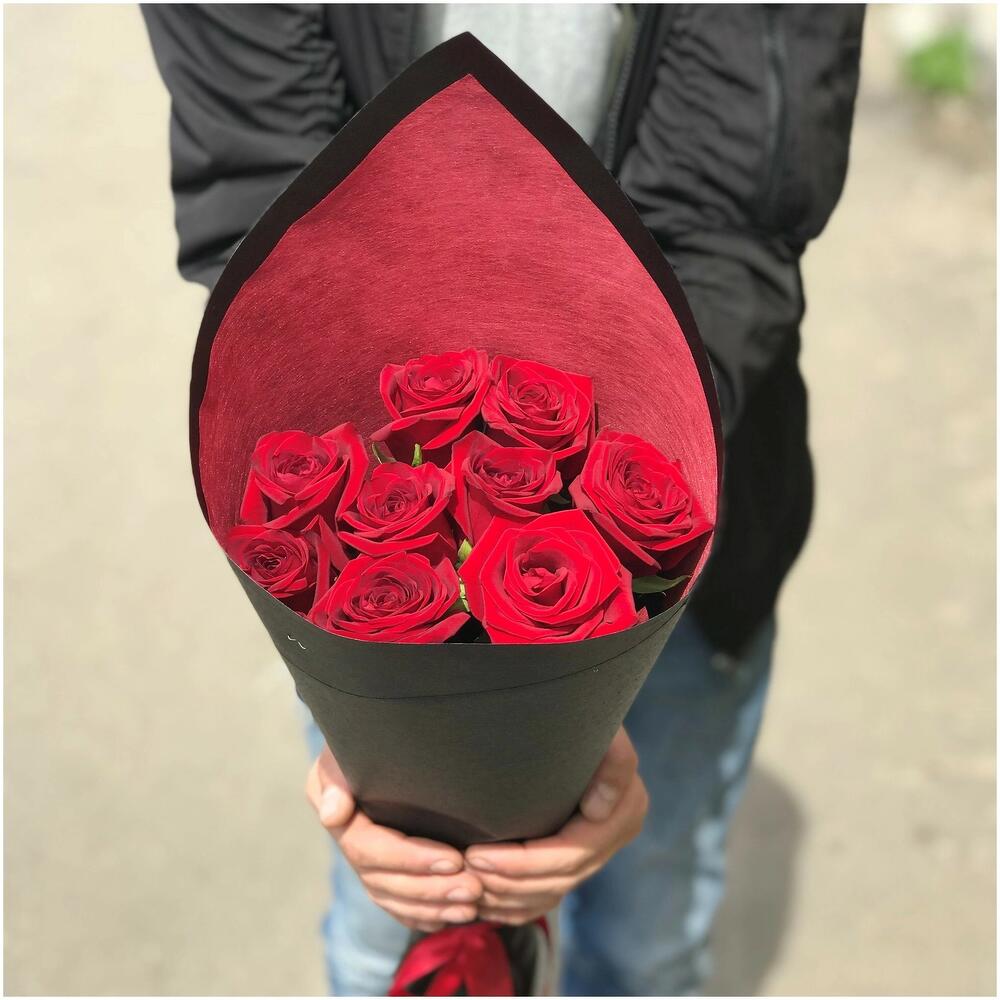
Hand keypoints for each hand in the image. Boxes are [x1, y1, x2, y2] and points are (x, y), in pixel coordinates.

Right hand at [306, 744, 483, 931]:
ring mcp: (370, 864)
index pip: (371, 851)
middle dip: (431, 889)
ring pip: (396, 900)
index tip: (454, 858)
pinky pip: (402, 907)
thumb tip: (333, 814)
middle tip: (474, 888)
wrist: (376, 741)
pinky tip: (457, 916)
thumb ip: (336, 777)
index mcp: (342, 819)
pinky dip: (428, 915)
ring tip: (474, 903)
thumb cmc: (365, 738)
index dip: (411, 859)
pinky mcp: (388, 873)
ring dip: (435, 906)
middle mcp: (353, 847)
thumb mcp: (344, 748)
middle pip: (386, 883)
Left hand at [464, 726, 647, 924]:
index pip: (570, 854)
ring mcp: (598, 851)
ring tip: (464, 885)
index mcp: (626, 808)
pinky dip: (514, 904)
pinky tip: (481, 900)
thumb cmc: (579, 713)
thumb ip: (613, 761)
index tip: (476, 853)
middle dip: (507, 880)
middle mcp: (615, 835)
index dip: (522, 862)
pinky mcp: (578, 859)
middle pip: (559, 879)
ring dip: (506, 897)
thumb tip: (598, 810)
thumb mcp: (602, 727)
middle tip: (462, 870)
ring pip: (550, 895)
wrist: (579, 714)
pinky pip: (546, 898)